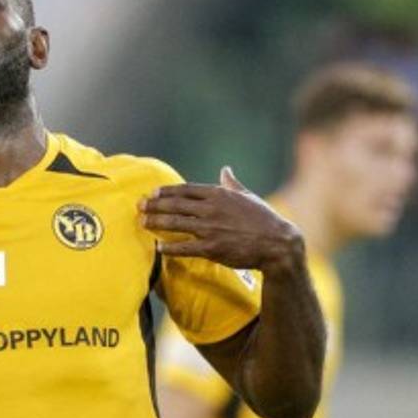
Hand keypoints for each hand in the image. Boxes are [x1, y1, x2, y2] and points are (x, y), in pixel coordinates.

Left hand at [139, 166, 303, 273]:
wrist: (278, 243)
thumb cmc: (264, 219)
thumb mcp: (247, 196)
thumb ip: (232, 183)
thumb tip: (225, 169)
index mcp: (219, 195)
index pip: (185, 189)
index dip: (166, 191)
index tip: (153, 193)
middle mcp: (211, 209)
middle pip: (175, 204)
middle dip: (154, 205)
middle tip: (140, 206)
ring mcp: (211, 228)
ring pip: (176, 223)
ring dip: (156, 222)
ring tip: (142, 222)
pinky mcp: (212, 248)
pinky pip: (185, 247)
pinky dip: (170, 247)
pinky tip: (159, 247)